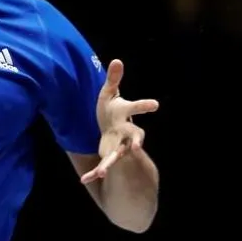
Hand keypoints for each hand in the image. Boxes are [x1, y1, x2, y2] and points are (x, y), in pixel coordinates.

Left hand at [81, 59, 158, 183]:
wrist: (111, 128)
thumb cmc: (111, 109)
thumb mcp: (109, 93)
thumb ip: (114, 79)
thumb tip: (117, 60)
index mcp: (126, 115)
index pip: (137, 108)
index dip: (146, 106)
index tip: (155, 104)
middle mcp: (127, 132)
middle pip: (135, 136)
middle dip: (137, 141)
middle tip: (139, 146)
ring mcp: (119, 146)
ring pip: (118, 156)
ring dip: (110, 163)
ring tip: (102, 171)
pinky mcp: (110, 155)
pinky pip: (103, 165)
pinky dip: (95, 173)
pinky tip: (85, 180)